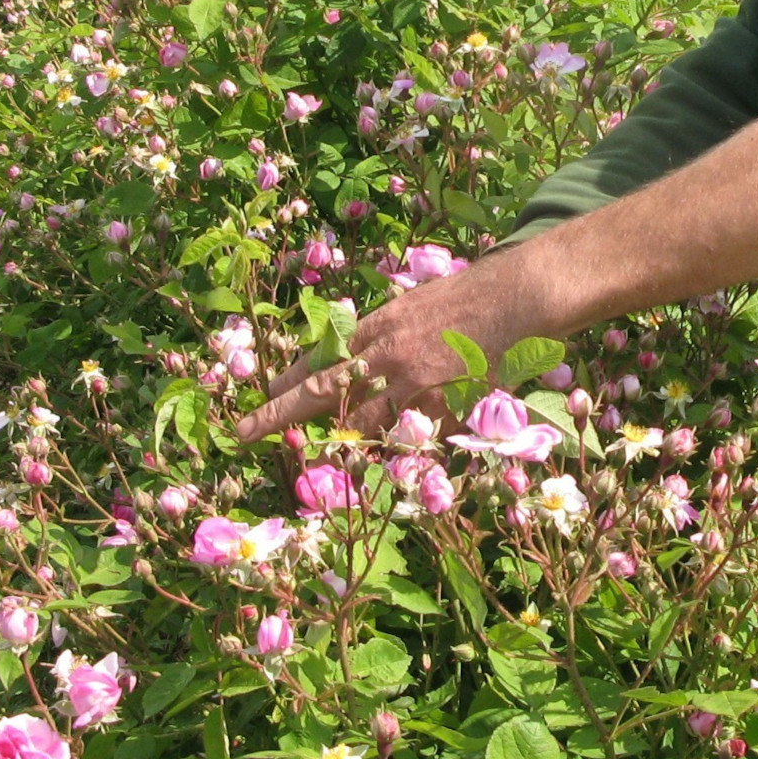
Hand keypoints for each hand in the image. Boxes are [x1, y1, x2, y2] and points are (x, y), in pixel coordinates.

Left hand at [234, 247, 550, 442]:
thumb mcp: (411, 306)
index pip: (319, 358)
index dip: (286, 381)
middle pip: (322, 392)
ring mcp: (413, 384)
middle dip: (278, 414)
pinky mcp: (442, 407)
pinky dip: (399, 447)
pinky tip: (389, 459)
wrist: (515, 297)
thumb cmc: (466, 298)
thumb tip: (352, 362)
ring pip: (361, 424)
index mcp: (376, 327)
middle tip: (242, 432)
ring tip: (311, 461)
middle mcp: (385, 355)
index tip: (260, 395)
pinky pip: (410, 436)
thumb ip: (381, 335)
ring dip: (335, 444)